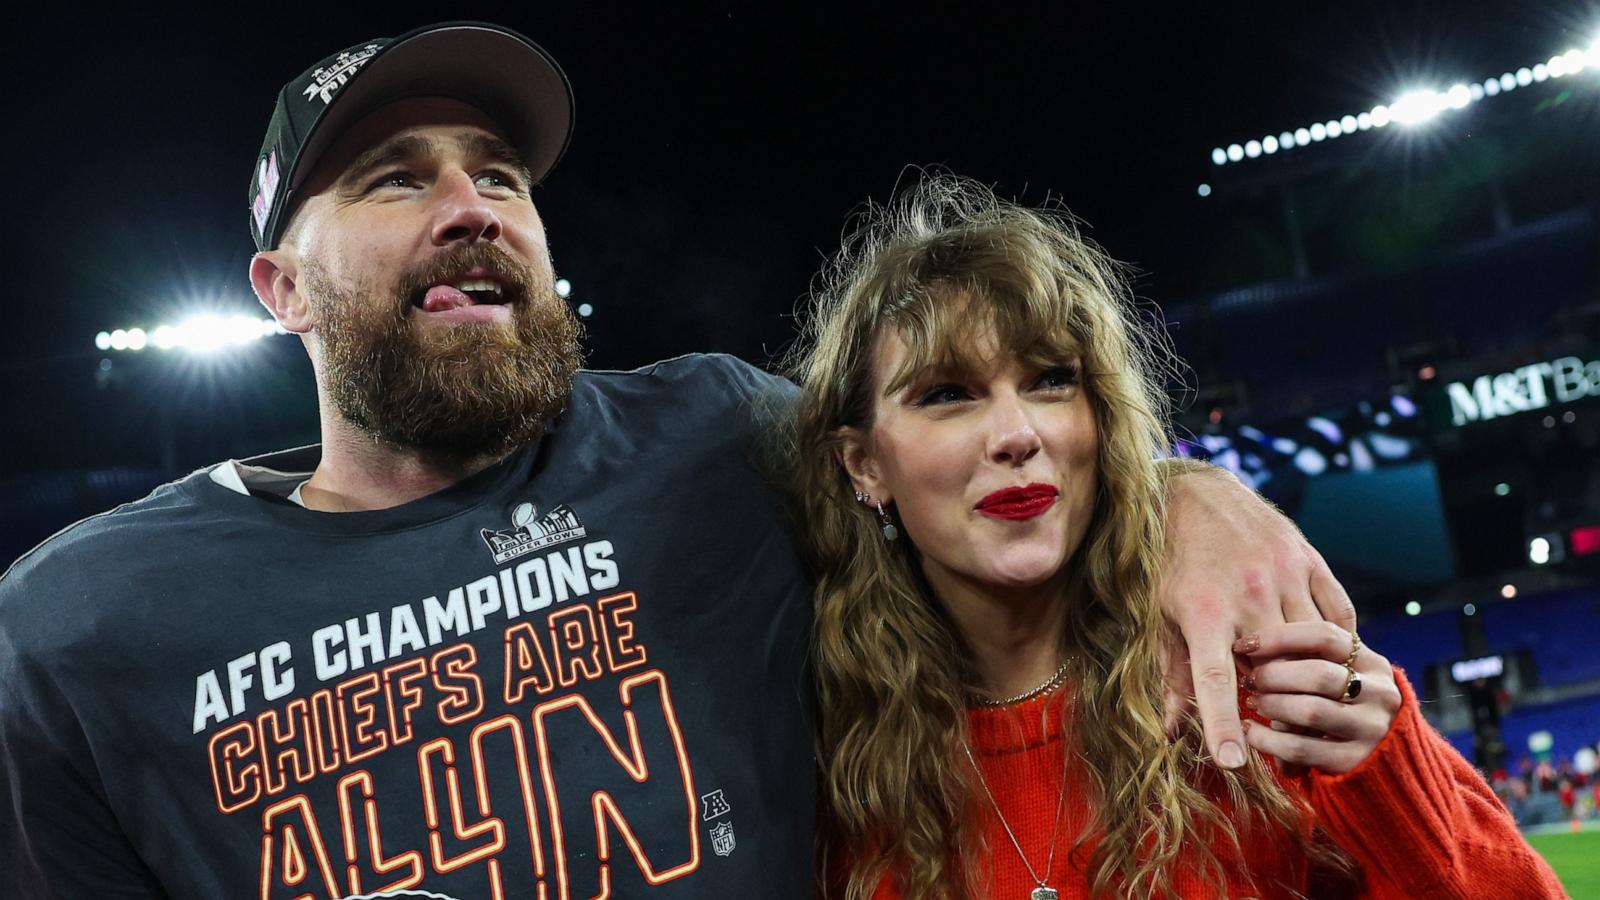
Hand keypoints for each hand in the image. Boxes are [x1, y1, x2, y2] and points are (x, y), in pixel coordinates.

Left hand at [1157, 462, 1356, 769]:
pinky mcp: (1309, 558)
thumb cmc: (1169, 560)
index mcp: (1203, 611)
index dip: (1223, 725)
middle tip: (1265, 706)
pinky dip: (1334, 641)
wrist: (1192, 492)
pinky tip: (1321, 652)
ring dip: (1306, 671)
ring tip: (1293, 681)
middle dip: (1273, 697)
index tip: (1233, 763)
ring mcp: (1285, 574)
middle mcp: (1248, 594)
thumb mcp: (1159, 615)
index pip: (1215, 682)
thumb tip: (1173, 732)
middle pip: (1275, 668)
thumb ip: (1172, 673)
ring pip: (1313, 644)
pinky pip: (1338, 614)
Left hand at [1234, 622, 1401, 773]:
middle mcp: (1379, 694)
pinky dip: (1266, 739)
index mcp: (1373, 663)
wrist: (1378, 758)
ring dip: (1271, 705)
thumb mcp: (1339, 674)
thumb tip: (1253, 644)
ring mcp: (1370, 730)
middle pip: (1318, 674)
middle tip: (1250, 679)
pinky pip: (1300, 748)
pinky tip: (1251, 731)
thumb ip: (1310, 657)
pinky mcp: (1354, 761)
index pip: (1325, 636)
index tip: (1245, 644)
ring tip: (1253, 702)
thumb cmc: (1340, 703)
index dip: (1280, 637)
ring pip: (1310, 711)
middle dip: (1273, 675)